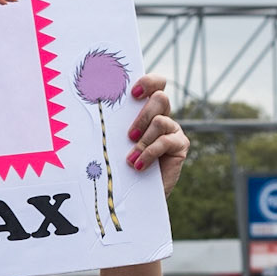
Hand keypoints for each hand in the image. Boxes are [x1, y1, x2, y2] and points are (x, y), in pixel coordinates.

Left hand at [125, 74, 188, 197]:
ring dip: (143, 141)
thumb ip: (115, 127)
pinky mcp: (180, 145)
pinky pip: (166, 141)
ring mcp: (173, 130)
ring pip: (160, 121)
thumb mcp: (116, 143)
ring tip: (131, 159)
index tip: (133, 93)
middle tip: (129, 135)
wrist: (136, 193)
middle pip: (160, 98)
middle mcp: (163, 115)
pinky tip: (139, 166)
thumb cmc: (122, 165)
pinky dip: (149, 153)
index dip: (148, 82)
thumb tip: (96, 110)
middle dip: (143, 115)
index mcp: (147, 109)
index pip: (155, 84)